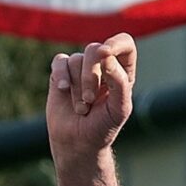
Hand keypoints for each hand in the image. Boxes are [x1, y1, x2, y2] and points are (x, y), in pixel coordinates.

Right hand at [45, 34, 137, 181]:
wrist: (78, 142)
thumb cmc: (102, 127)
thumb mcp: (118, 109)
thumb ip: (119, 82)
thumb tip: (107, 55)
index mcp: (122, 72)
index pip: (125, 44)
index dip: (116, 43)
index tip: (106, 54)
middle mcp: (103, 66)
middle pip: (95, 50)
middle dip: (91, 75)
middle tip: (91, 100)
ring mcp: (81, 68)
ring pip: (77, 60)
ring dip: (77, 87)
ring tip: (82, 108)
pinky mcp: (62, 73)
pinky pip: (60, 61)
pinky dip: (61, 75)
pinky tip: (63, 89)